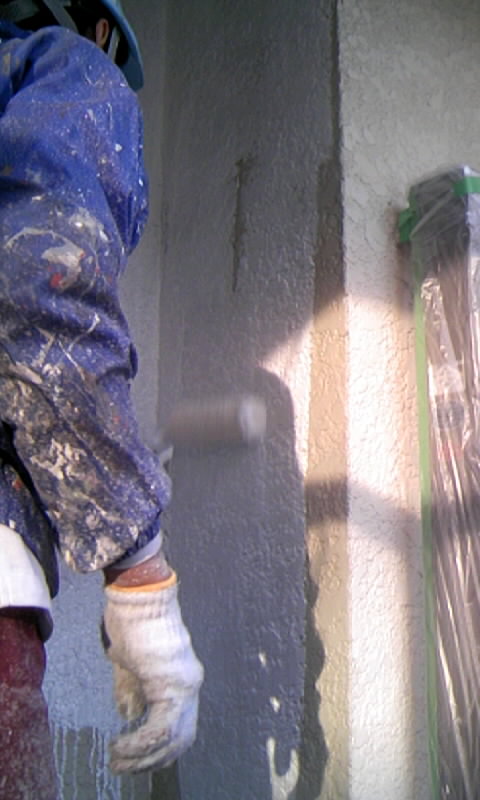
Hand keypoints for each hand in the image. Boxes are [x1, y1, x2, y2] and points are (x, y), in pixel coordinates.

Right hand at [103, 576, 203, 772]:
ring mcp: (185, 683)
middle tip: (122, 768)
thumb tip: (130, 715)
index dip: (158, 750)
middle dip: (150, 761)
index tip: (132, 759)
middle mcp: (190, 682)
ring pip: (173, 739)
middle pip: (181, 740)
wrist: (137, 595)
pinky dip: (141, 743)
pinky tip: (121, 744)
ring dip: (142, 757)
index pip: (179, 727)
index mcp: (180, 678)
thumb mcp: (127, 661)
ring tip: (118, 759)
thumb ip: (131, 690)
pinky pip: (162, 727)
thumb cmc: (131, 620)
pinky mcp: (172, 682)